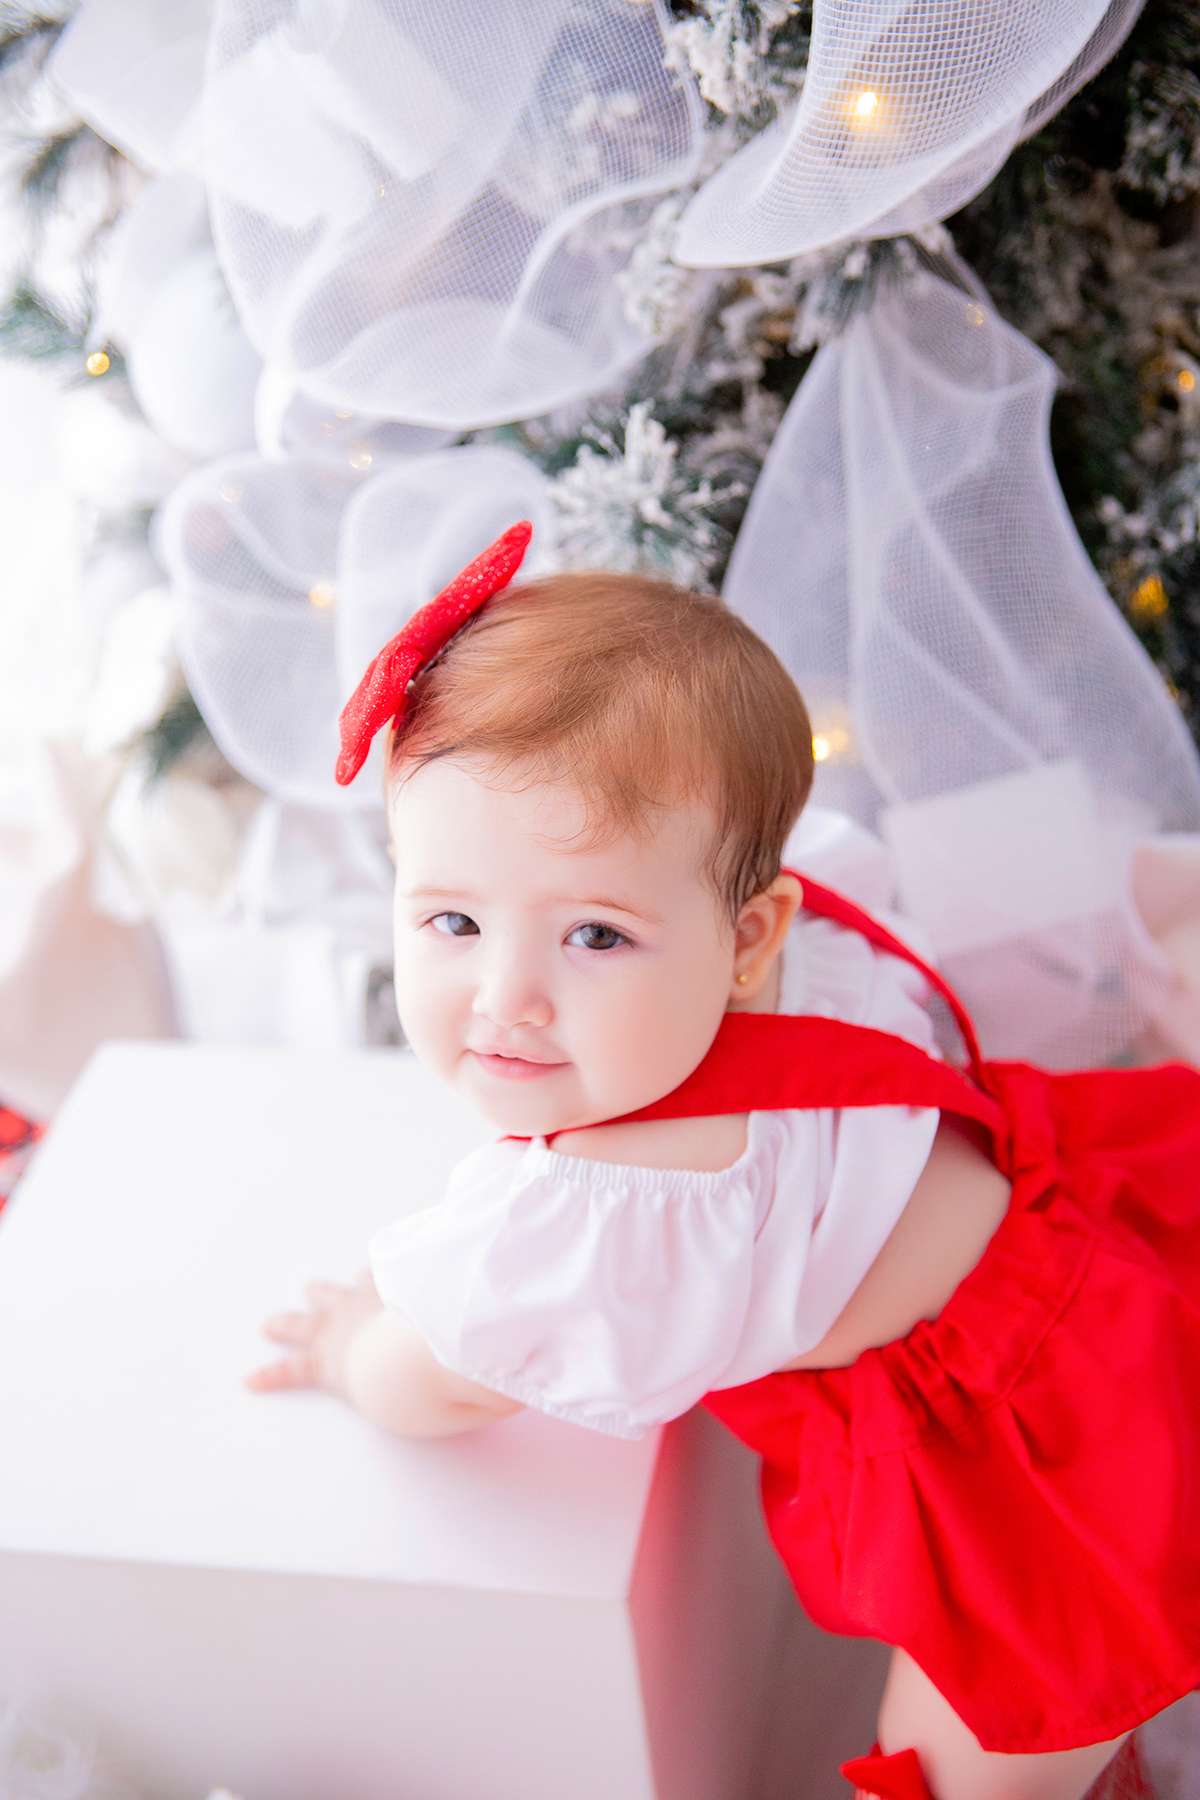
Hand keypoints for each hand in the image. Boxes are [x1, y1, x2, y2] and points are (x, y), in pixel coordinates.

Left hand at [246, 1271, 523, 1436]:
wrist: (412, 1355)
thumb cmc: (449, 1339)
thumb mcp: (483, 1322)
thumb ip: (509, 1317)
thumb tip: (540, 1302)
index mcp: (403, 1291)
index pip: (389, 1279)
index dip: (382, 1277)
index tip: (376, 1271)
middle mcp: (369, 1304)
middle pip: (344, 1291)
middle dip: (330, 1290)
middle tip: (315, 1285)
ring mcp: (342, 1330)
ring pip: (310, 1321)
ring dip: (291, 1321)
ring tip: (273, 1321)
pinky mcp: (326, 1364)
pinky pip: (292, 1370)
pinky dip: (272, 1374)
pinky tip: (251, 1380)